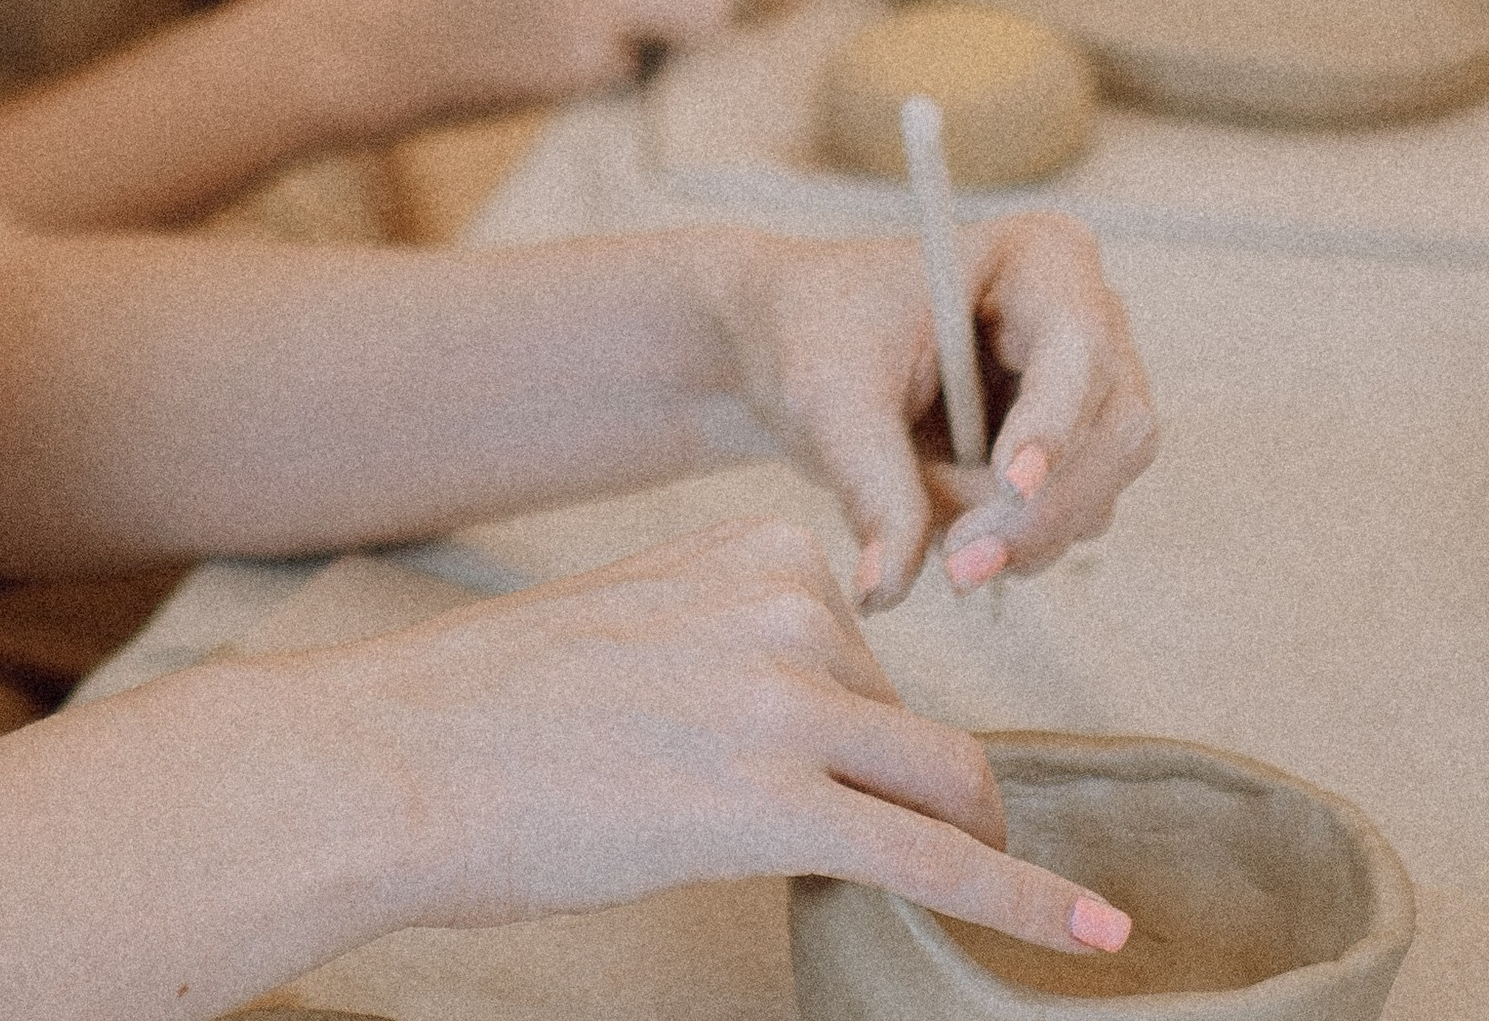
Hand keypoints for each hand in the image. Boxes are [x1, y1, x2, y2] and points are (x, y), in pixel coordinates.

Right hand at [342, 517, 1131, 956]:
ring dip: (973, 846)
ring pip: (943, 783)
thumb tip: (782, 704)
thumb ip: (721, 635)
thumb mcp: (626, 620)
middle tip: (897, 847)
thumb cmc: (484, 710)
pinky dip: (1027, 905)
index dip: (842, 716)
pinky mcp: (775, 808)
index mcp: (749, 550)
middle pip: (908, 717)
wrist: (396, 756)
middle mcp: (783, 610)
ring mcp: (784, 706)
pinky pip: (936, 863)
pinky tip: (1092, 939)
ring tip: (1008, 899)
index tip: (819, 758)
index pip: (858, 635)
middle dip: (911, 788)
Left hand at [712, 214, 1157, 607]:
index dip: (1054, 419)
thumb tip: (887, 587)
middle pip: (1114, 432)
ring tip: (916, 507)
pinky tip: (939, 512)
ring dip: (1008, 530)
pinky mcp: (1072, 456)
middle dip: (1035, 509)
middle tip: (957, 561)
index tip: (1009, 484)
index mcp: (1041, 258)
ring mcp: (1087, 393)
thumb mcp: (829, 397)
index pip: (1079, 345)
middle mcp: (1086, 320)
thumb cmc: (813, 333)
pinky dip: (1005, 539)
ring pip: (1096, 493)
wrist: (793, 350)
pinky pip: (1068, 523)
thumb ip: (871, 486)